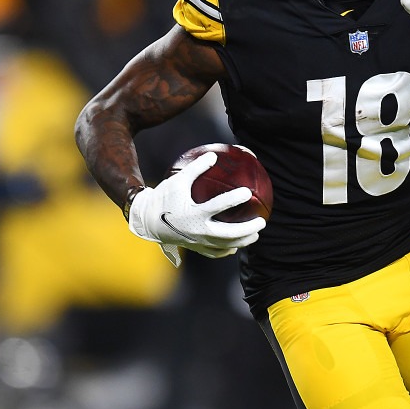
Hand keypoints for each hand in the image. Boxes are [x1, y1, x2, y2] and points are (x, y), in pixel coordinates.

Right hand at [126, 151, 265, 266]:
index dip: (234, 199)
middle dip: (248, 229)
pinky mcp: (195, 248)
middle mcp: (198, 231)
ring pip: (226, 245)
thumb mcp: (178, 180)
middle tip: (262, 222)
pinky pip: (215, 253)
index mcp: (194, 213)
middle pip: (229, 234)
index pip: (218, 206)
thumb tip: (214, 155)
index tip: (248, 192)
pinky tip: (236, 245)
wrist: (148, 220)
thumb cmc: (164, 197)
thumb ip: (196, 168)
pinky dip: (227, 250)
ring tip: (256, 235)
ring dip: (243, 241)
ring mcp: (198, 242)